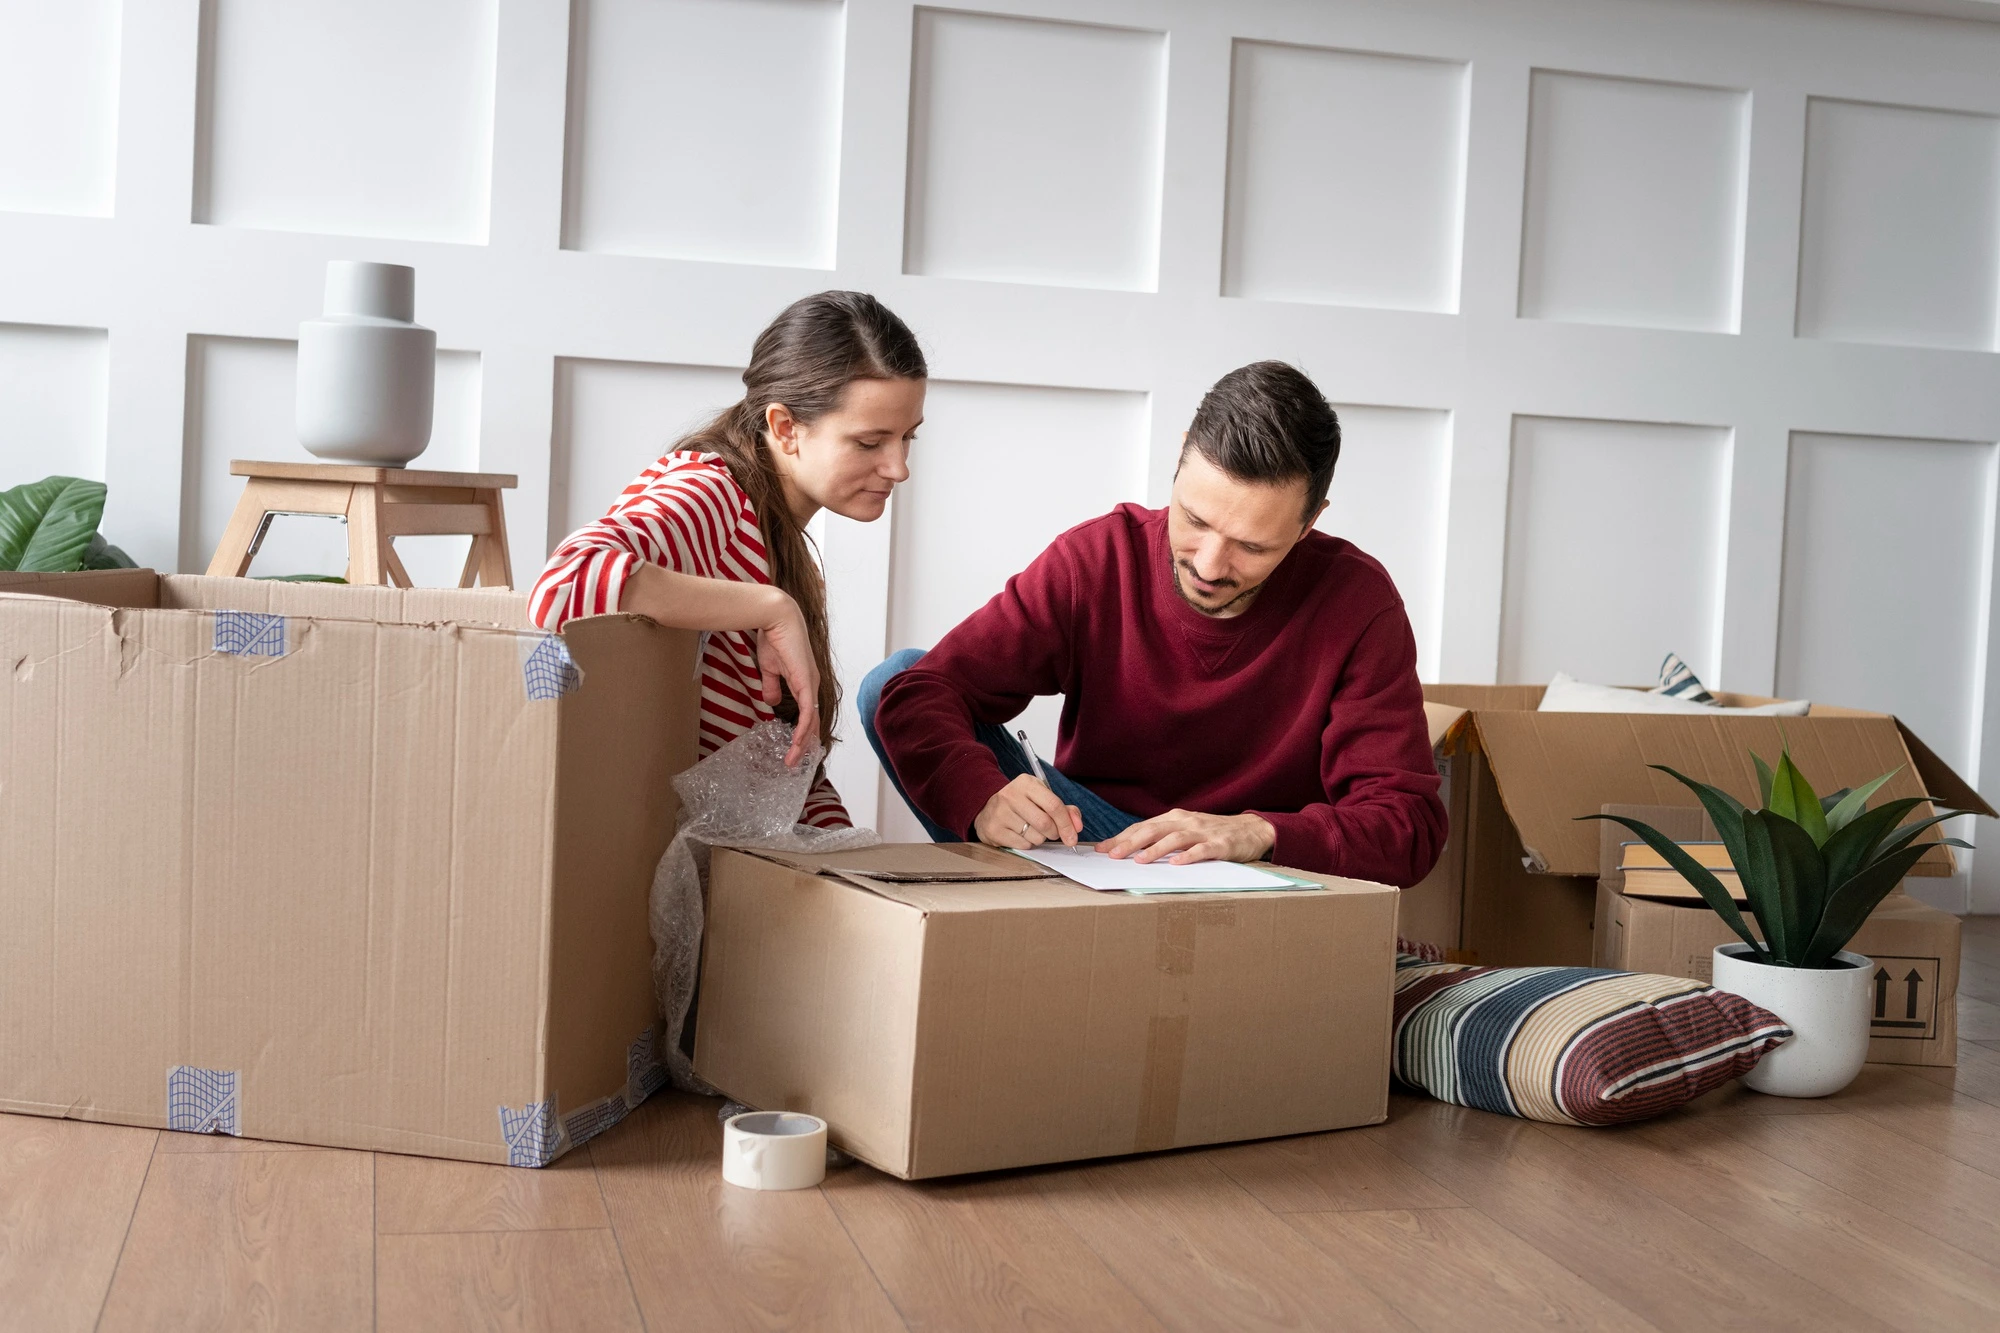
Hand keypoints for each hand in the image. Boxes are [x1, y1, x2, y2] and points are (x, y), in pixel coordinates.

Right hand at [752, 589, 818, 768]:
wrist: (776, 619)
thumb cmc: (774, 638)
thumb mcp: (770, 668)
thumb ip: (772, 686)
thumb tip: (770, 703)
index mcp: (804, 683)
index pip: (807, 714)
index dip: (802, 733)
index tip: (793, 749)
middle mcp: (811, 686)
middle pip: (812, 723)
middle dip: (804, 745)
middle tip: (794, 763)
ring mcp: (811, 685)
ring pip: (811, 722)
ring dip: (802, 743)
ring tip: (793, 761)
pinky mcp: (806, 683)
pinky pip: (807, 712)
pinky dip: (803, 729)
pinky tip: (798, 743)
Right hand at [974, 775, 1082, 849]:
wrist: (987, 808)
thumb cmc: (1021, 804)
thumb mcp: (1041, 798)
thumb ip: (1064, 809)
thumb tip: (1077, 826)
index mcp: (1026, 783)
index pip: (1054, 805)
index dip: (1067, 823)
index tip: (1073, 836)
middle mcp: (1011, 795)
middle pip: (1045, 823)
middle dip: (1054, 833)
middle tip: (1051, 833)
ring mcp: (1000, 813)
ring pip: (1035, 836)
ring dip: (1040, 839)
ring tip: (1031, 830)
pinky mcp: (994, 830)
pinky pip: (1023, 845)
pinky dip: (1027, 844)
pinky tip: (1020, 834)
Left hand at [1100, 810, 1274, 864]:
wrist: (1251, 830)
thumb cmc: (1213, 833)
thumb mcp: (1186, 831)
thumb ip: (1163, 838)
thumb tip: (1131, 851)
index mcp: (1174, 819)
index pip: (1142, 827)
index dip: (1121, 838)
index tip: (1101, 849)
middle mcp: (1185, 822)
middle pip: (1153, 830)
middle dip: (1130, 843)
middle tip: (1112, 856)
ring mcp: (1203, 832)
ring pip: (1174, 839)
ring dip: (1155, 849)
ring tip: (1139, 861)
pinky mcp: (1220, 845)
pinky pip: (1202, 850)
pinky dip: (1189, 856)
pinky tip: (1177, 864)